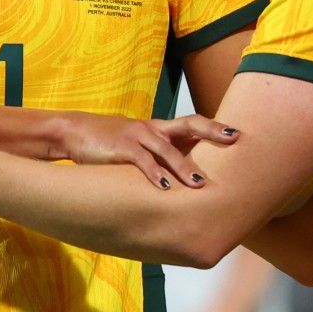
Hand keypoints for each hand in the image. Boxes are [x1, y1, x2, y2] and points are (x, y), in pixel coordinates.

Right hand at [56, 112, 238, 189]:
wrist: (74, 132)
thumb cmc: (109, 142)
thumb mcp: (137, 145)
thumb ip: (158, 156)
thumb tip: (180, 178)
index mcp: (159, 128)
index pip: (192, 123)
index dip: (215, 128)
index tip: (238, 134)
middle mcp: (153, 129)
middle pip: (189, 126)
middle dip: (212, 133)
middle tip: (234, 141)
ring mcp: (137, 136)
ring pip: (167, 150)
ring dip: (184, 168)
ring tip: (199, 185)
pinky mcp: (121, 148)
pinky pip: (142, 161)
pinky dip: (154, 174)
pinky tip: (164, 188)